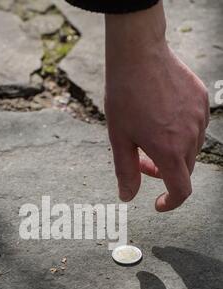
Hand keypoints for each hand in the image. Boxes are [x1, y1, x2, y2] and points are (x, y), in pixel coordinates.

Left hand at [105, 1, 209, 211]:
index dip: (172, 202)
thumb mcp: (118, 138)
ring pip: (190, 149)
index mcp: (169, 150)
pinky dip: (180, 132)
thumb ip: (125, 172)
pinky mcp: (202, 100)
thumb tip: (128, 198)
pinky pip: (195, 126)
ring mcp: (199, 117)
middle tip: (140, 159)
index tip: (159, 203)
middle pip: (184, 169)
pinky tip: (162, 117)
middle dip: (163, 172)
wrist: (138, 54)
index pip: (181, 190)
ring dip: (172, 152)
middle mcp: (190, 136)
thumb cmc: (124, 96)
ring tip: (148, 135)